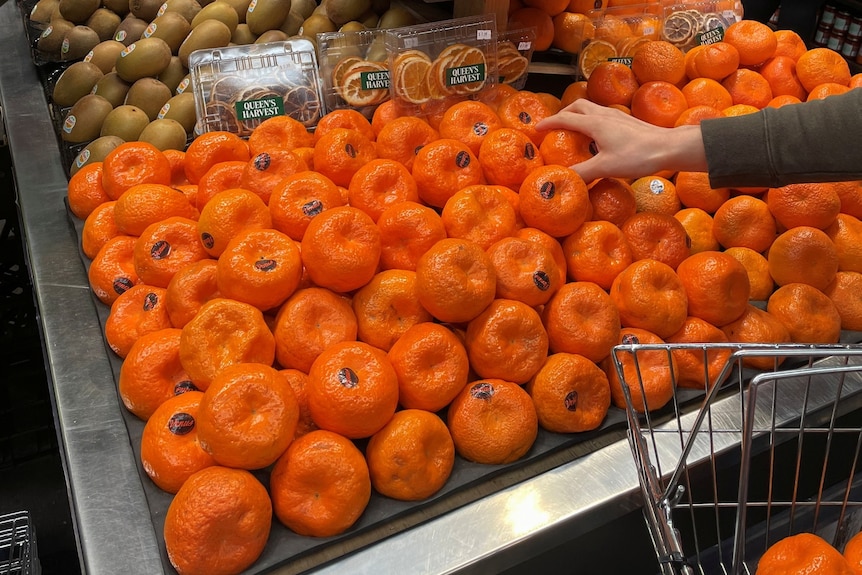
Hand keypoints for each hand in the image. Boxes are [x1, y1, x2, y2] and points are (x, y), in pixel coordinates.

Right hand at [536, 99, 706, 181]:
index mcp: (594, 123)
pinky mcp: (627, 122)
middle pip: (578, 106)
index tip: (537, 129)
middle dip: (563, 113)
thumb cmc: (637, 156)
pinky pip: (603, 115)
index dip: (549, 123)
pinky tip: (598, 136)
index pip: (565, 119)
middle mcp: (604, 115)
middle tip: (554, 126)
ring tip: (573, 129)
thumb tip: (563, 179)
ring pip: (591, 109)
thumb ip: (582, 173)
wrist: (669, 147)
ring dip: (578, 115)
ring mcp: (617, 117)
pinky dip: (592, 121)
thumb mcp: (605, 167)